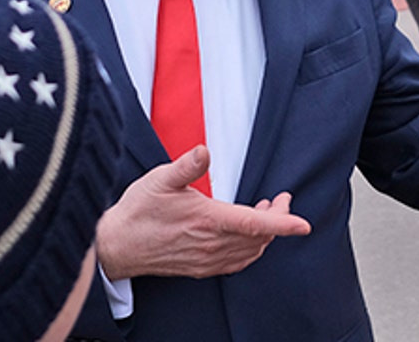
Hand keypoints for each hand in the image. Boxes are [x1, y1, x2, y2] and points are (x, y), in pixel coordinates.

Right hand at [95, 147, 310, 280]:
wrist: (116, 246)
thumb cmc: (137, 212)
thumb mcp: (159, 179)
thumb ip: (186, 165)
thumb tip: (204, 151)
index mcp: (207, 221)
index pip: (255, 224)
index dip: (282, 223)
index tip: (302, 223)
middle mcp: (211, 244)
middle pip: (259, 237)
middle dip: (277, 219)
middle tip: (281, 201)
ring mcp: (207, 259)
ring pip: (251, 251)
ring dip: (266, 234)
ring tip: (267, 212)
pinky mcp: (202, 267)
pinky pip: (237, 263)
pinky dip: (252, 250)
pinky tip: (250, 238)